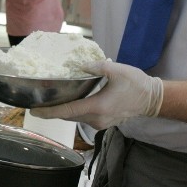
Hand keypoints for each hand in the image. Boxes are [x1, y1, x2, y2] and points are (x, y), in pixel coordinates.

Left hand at [30, 61, 163, 128]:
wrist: (153, 99)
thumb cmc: (137, 84)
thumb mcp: (117, 70)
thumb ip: (97, 66)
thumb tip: (80, 64)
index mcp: (98, 106)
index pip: (67, 111)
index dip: (49, 112)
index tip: (34, 111)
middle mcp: (96, 118)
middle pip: (68, 116)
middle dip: (51, 111)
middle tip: (35, 103)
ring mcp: (100, 123)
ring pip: (75, 118)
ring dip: (62, 111)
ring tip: (48, 101)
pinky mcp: (103, 122)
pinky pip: (83, 118)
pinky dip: (73, 111)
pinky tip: (67, 101)